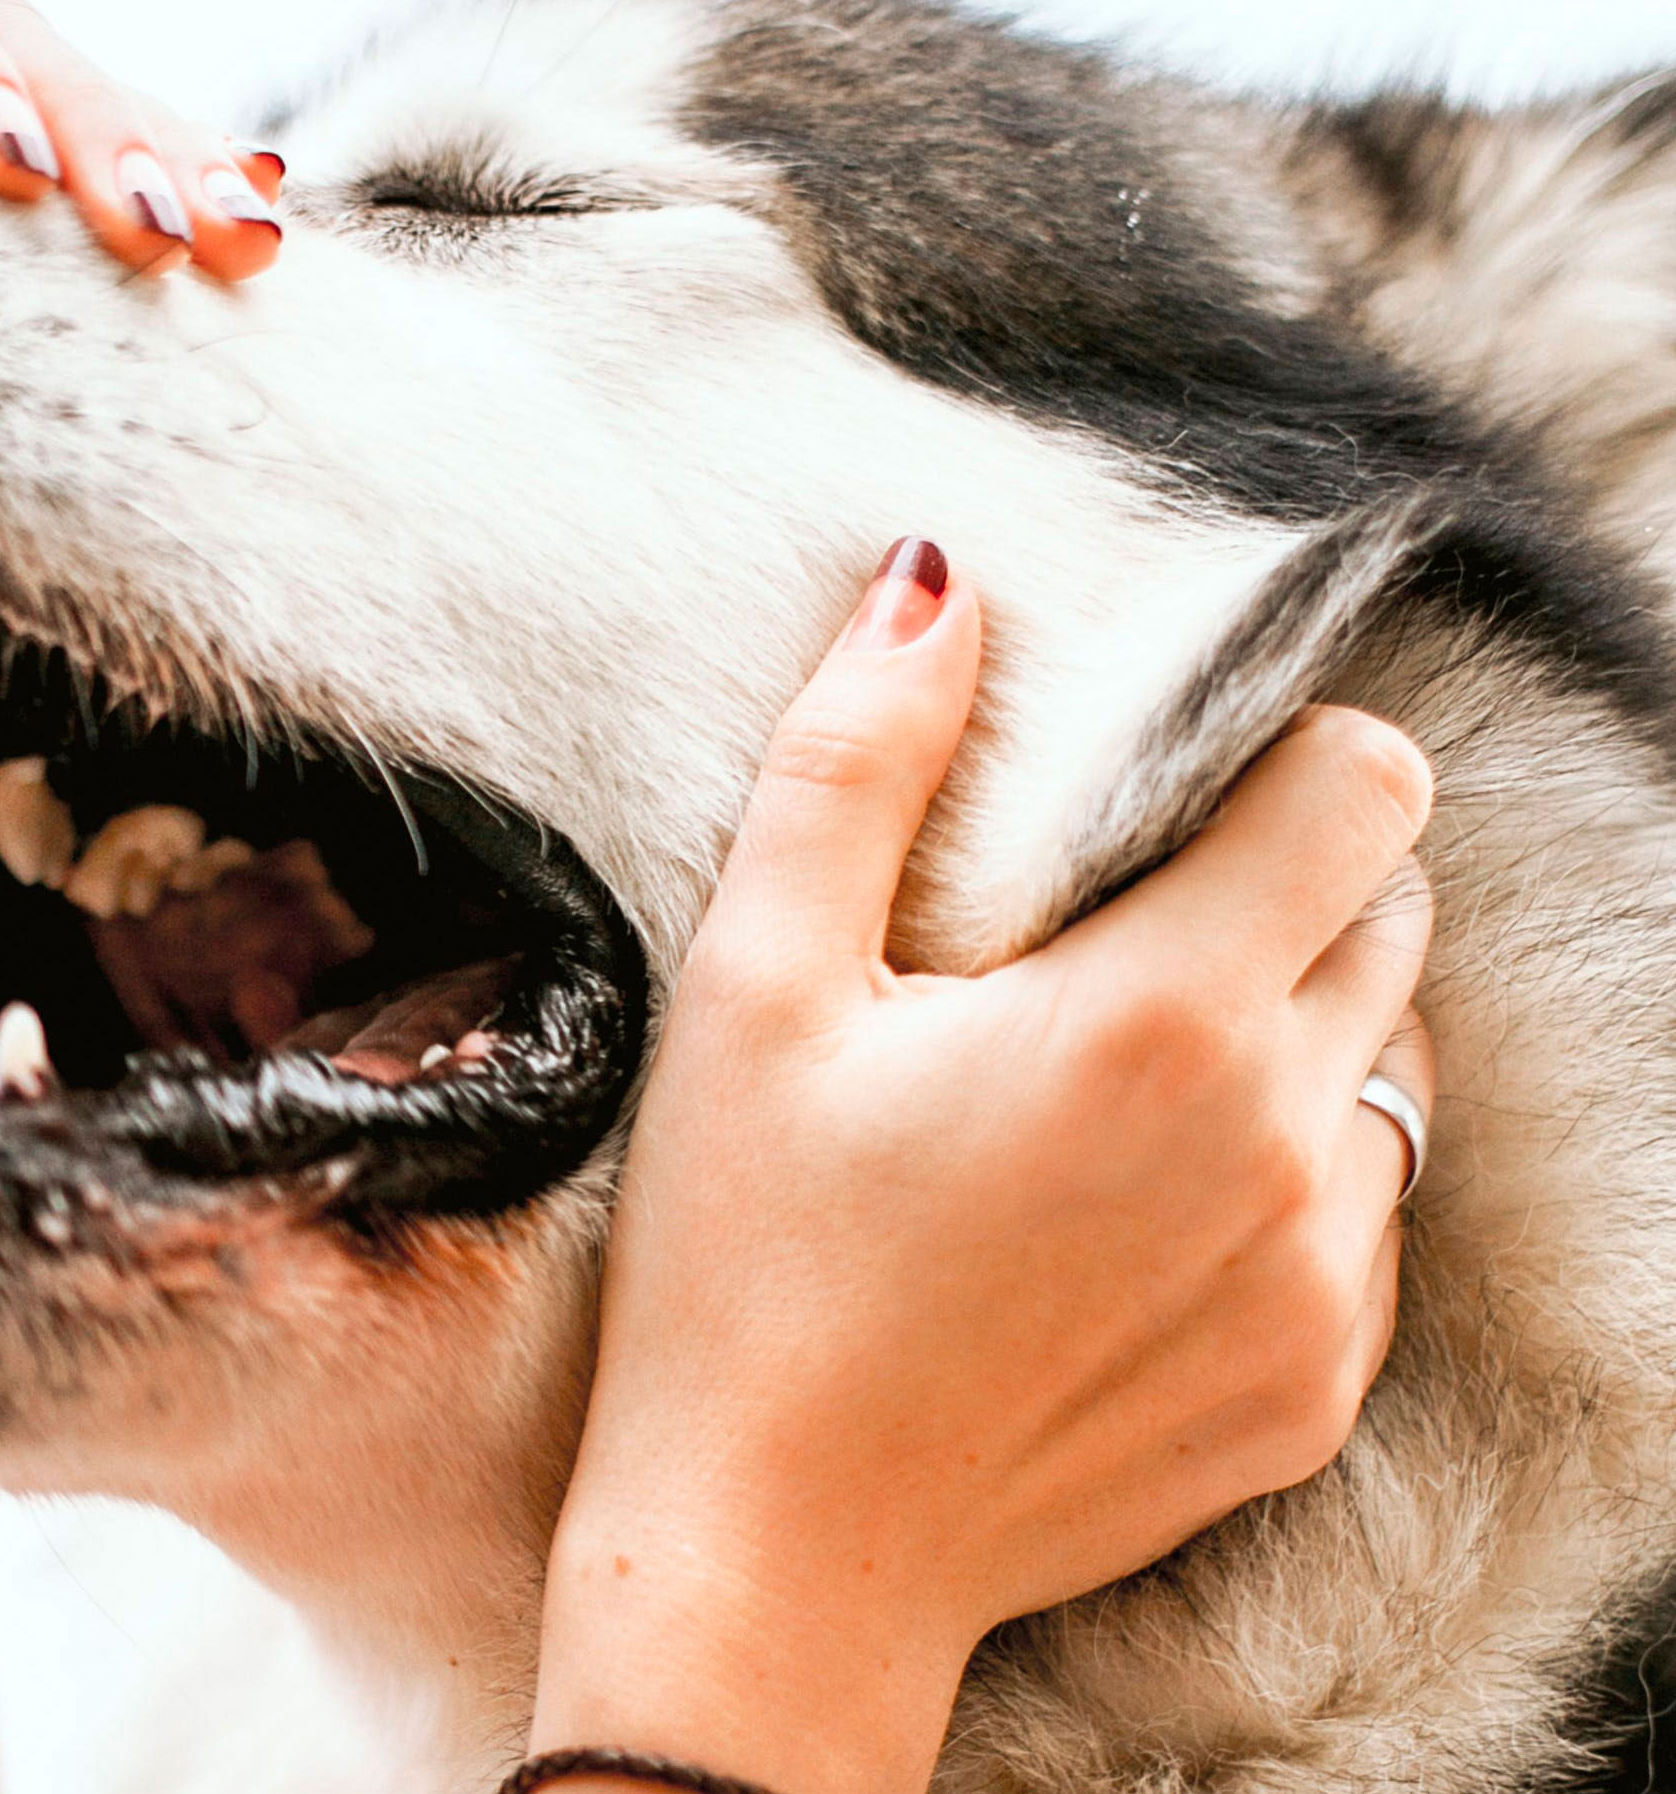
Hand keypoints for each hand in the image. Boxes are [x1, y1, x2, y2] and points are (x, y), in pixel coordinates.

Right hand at [529, 540, 1432, 1793]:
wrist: (777, 1557)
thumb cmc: (746, 1261)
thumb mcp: (755, 986)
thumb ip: (855, 762)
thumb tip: (933, 579)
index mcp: (1160, 1017)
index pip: (1364, 791)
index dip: (1282, 755)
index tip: (1169, 796)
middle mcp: (1285, 1146)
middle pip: (1391, 917)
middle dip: (1285, 883)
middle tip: (1115, 932)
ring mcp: (1321, 1284)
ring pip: (1390, 1068)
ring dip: (1295, 1029)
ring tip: (1121, 1075)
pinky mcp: (1315, 1387)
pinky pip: (1371, 1219)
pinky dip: (1290, 1177)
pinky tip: (1133, 1210)